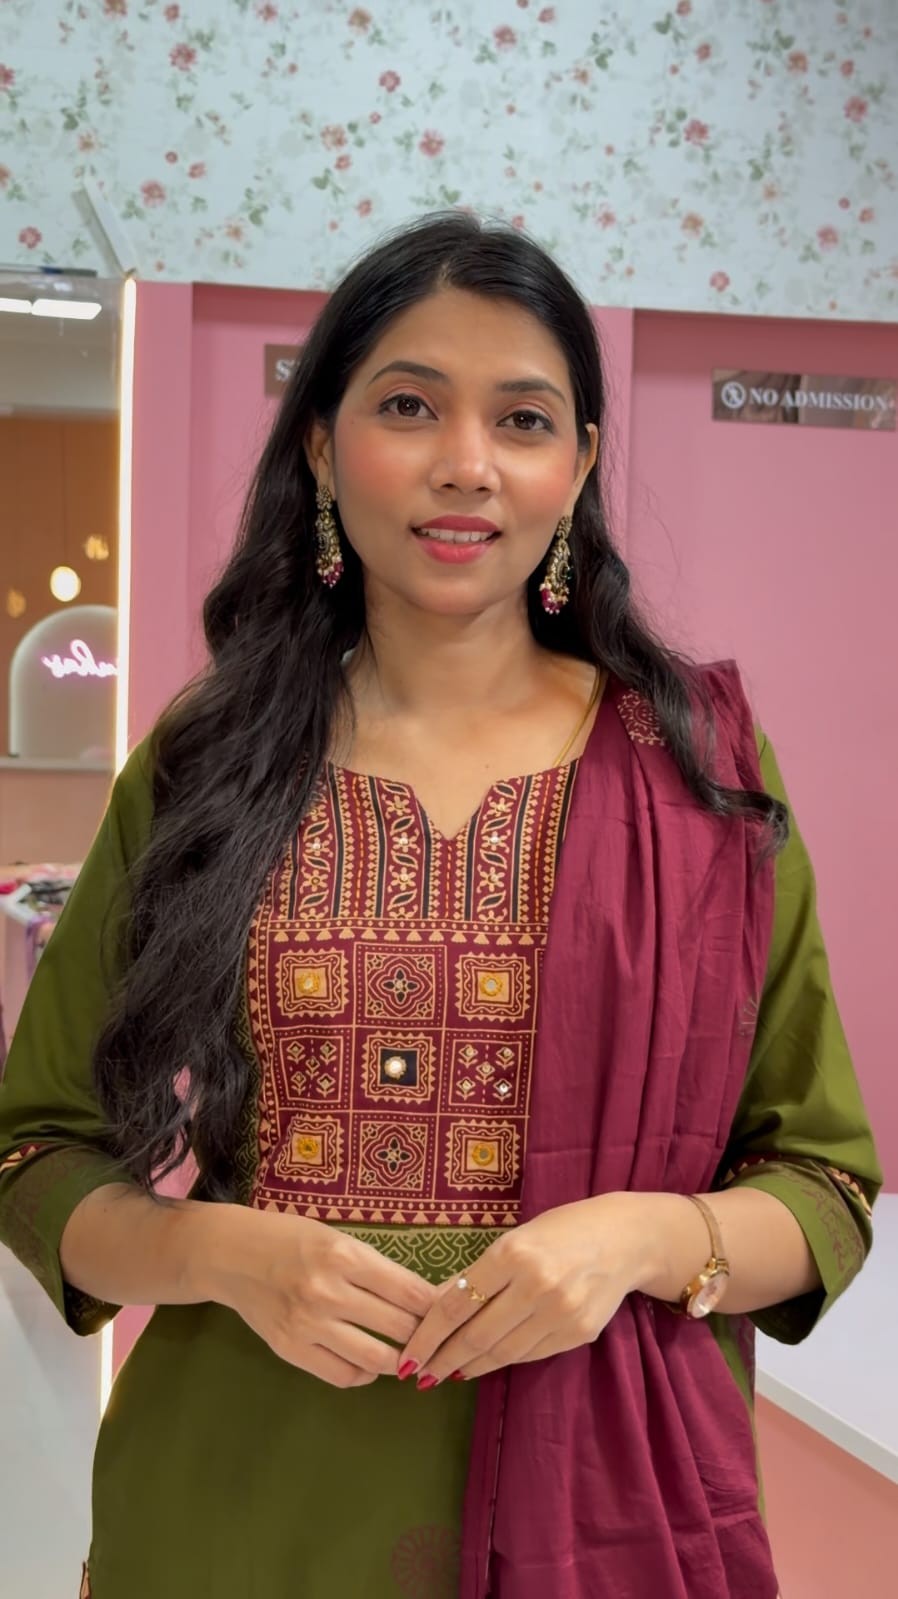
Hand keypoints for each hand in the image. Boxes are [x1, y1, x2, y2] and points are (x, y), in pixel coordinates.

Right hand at [208, 1206, 438, 1388]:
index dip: (438, 1308)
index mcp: (345, 1256)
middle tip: (434, 1337)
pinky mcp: (290, 1350)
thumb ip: (375, 1269)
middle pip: (400, 1327)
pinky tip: (369, 1363)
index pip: (411, 1292)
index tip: (449, 1314)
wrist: (231, 1254)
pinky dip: (365, 1374)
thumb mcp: (337, 1238)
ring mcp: (308, 1325)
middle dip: (425, 1336)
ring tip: (407, 1355)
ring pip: (377, 1360)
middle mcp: (328, 1291)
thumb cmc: (291, 1238)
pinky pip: (343, 1376)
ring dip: (400, 1361)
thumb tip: (423, 1300)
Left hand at [396, 1194, 648, 1386]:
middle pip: (476, 1335)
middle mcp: (536, 1284)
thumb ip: (478, 1274)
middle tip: (420, 1375)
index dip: (426, 1336)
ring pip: (503, 1352)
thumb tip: (432, 1307)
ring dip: (470, 1366)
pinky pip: (531, 1354)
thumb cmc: (561, 1230)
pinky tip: (486, 1363)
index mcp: (511, 1252)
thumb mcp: (515, 1238)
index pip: (455, 1304)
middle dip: (443, 1359)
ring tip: (448, 1372)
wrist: (625, 1238)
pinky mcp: (579, 1333)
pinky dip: (504, 1361)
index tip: (407, 1357)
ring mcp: (561, 1312)